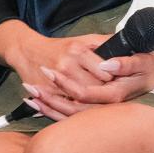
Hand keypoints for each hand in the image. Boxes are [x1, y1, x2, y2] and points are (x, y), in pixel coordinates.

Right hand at [0, 21, 114, 119]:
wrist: (27, 51)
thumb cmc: (58, 47)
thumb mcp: (83, 39)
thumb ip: (105, 42)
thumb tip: (127, 43)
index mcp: (78, 51)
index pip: (104, 72)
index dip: (113, 79)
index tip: (117, 81)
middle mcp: (67, 65)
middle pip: (94, 88)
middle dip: (104, 94)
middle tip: (110, 95)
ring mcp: (56, 81)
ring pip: (81, 101)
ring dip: (91, 104)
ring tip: (98, 103)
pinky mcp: (47, 92)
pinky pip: (64, 106)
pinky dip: (74, 111)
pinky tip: (83, 112)